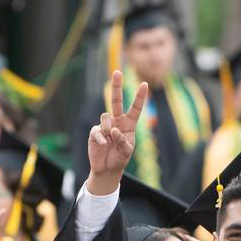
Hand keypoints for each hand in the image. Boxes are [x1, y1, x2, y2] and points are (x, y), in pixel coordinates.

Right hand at [87, 70, 147, 194]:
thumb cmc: (120, 158)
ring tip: (109, 141)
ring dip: (108, 129)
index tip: (144, 84)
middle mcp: (117, 121)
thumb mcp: (126, 151)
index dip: (139, 97)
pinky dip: (101, 137)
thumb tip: (113, 129)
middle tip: (118, 72)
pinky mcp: (95, 131)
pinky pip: (98, 129)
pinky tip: (103, 144)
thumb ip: (122, 140)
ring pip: (106, 117)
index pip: (135, 108)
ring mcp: (105, 125)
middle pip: (116, 101)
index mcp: (129, 124)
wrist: (107, 168)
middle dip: (117, 86)